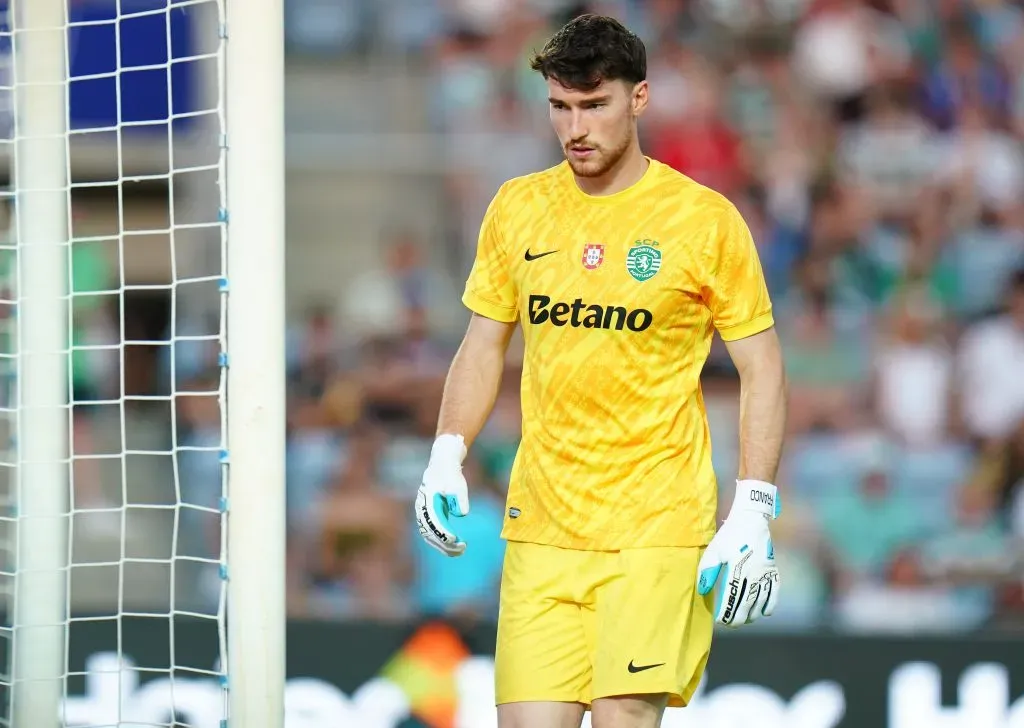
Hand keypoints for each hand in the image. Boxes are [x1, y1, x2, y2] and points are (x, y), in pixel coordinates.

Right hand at [415, 434, 470, 556]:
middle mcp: (422, 509)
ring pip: (430, 535)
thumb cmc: (450, 473)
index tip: (454, 539)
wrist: (442, 464)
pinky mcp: (429, 516)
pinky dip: (441, 541)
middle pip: (430, 532)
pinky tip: (453, 545)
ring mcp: (423, 514)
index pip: (434, 521)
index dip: (443, 532)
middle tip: (461, 549)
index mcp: (427, 501)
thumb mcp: (457, 482)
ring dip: (443, 545)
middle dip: (445, 543)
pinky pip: (432, 533)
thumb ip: (459, 497)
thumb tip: (461, 514)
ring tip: (460, 551)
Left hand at [697, 479, 780, 626]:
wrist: (751, 521)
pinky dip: (770, 604)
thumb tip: (702, 591)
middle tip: (731, 624)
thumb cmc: (729, 536)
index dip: (727, 612)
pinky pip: (775, 592)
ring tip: (745, 620)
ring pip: (761, 601)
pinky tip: (764, 612)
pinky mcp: (772, 570)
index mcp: (737, 570)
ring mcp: (765, 573)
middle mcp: (753, 574)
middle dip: (739, 618)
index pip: (733, 598)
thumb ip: (707, 571)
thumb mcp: (714, 551)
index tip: (720, 620)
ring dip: (753, 614)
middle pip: (748, 603)